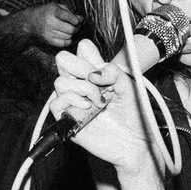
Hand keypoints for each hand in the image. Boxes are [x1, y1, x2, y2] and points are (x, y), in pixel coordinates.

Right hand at [14, 0, 82, 49]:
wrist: (29, 22)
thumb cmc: (45, 12)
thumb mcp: (56, 6)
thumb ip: (69, 12)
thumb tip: (81, 19)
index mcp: (53, 11)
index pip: (70, 17)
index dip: (77, 20)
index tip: (77, 20)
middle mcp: (50, 22)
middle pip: (71, 29)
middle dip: (76, 28)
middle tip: (76, 26)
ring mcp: (49, 32)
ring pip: (68, 36)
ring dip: (71, 34)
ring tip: (69, 30)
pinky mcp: (48, 40)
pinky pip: (63, 43)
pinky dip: (67, 40)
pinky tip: (66, 36)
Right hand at [51, 42, 153, 172]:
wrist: (134, 141)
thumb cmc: (133, 115)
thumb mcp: (129, 87)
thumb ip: (114, 73)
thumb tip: (93, 73)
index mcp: (95, 73)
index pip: (82, 49)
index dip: (90, 55)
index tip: (104, 72)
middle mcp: (80, 84)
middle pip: (62, 59)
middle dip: (80, 67)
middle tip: (97, 83)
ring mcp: (72, 101)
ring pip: (60, 81)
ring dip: (83, 89)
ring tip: (100, 102)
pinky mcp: (67, 118)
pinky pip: (56, 103)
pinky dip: (72, 101)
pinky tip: (88, 107)